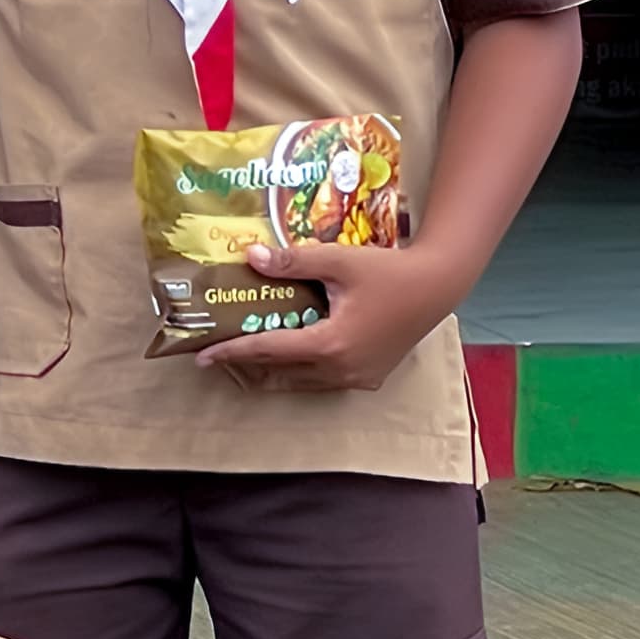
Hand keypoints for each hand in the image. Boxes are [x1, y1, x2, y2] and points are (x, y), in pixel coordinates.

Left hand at [195, 238, 463, 391]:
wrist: (438, 286)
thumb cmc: (388, 271)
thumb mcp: (338, 261)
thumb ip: (293, 262)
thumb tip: (250, 256)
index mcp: (330, 345)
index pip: (269, 351)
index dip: (233, 351)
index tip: (201, 355)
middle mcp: (341, 371)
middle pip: (280, 373)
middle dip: (245, 364)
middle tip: (215, 352)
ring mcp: (357, 379)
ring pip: (301, 382)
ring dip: (271, 370)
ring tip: (242, 354)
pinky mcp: (369, 377)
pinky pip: (322, 380)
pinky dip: (298, 371)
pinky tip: (286, 352)